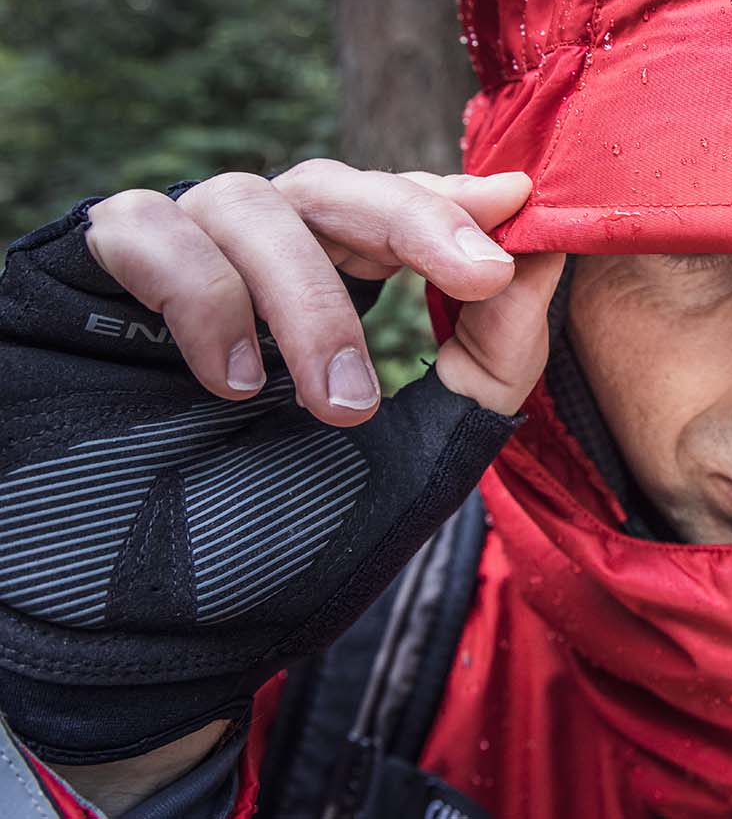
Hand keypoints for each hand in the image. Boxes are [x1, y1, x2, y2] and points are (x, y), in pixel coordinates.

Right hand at [0, 161, 561, 764]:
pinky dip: (203, 298)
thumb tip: (549, 262)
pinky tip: (231, 384)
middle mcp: (252, 260)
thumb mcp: (417, 456)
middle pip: (333, 184)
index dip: (453, 198)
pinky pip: (151, 230)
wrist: (150, 639)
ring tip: (341, 406)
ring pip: (252, 203)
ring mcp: (173, 259)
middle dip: (415, 220)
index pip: (392, 206)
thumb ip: (486, 365)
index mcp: (327, 286)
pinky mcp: (91, 272)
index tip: (520, 204)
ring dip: (312, 300)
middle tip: (480, 273)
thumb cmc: (285, 547)